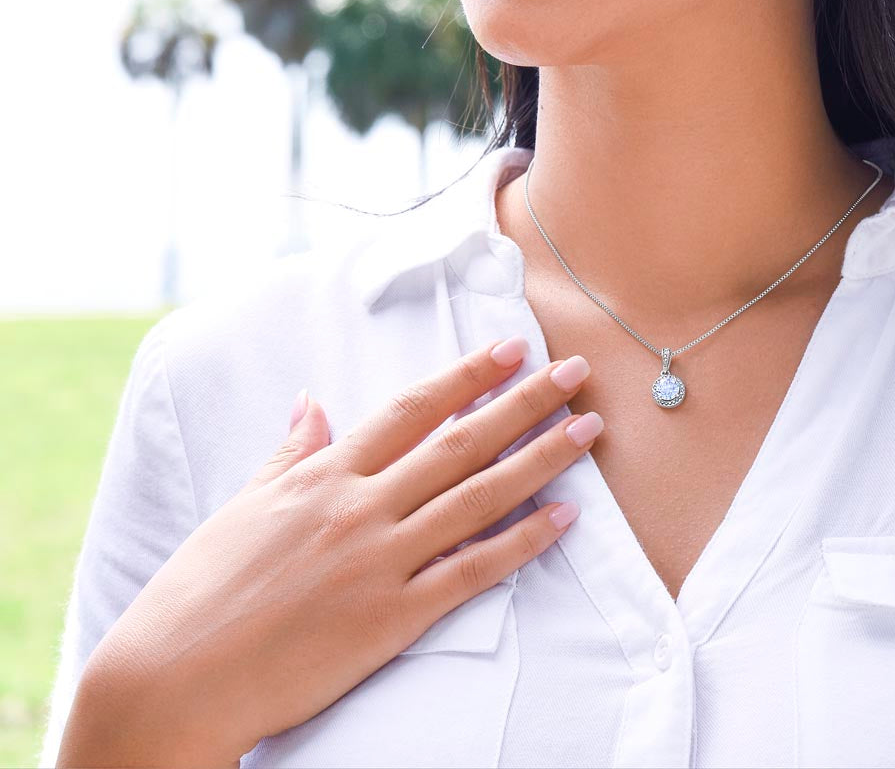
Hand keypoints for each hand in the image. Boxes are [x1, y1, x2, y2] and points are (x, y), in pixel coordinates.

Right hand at [59, 336, 600, 767]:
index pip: (412, 409)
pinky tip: (563, 518)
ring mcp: (381, 559)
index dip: (468, 376)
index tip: (511, 349)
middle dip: (525, 402)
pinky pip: (472, 571)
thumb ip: (291, 451)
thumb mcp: (246, 502)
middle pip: (461, 441)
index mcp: (325, 473)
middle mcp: (361, 505)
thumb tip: (311, 402)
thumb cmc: (205, 585)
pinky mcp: (393, 617)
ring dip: (541, 458)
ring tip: (587, 430)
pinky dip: (522, 542)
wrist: (176, 675)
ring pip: (478, 496)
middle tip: (573, 372)